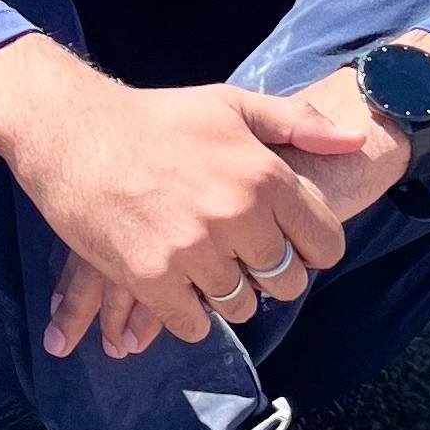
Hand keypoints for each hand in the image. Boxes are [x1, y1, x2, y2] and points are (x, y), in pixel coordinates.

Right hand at [0, 39, 360, 349]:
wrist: (73, 131)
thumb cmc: (156, 117)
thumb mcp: (230, 105)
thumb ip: (297, 124)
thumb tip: (357, 141)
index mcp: (264, 174)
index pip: (324, 242)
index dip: (311, 248)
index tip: (287, 242)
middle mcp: (236, 214)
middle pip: (286, 282)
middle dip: (270, 275)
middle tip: (241, 256)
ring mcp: (194, 250)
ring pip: (241, 306)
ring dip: (228, 295)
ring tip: (205, 266)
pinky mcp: (152, 278)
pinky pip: (194, 324)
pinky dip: (189, 314)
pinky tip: (177, 287)